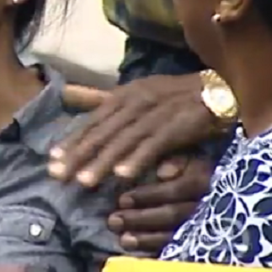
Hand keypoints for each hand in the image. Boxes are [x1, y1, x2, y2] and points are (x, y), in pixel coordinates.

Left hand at [49, 74, 218, 186]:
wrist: (218, 89)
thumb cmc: (172, 96)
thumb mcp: (135, 93)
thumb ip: (104, 101)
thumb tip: (69, 95)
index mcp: (123, 96)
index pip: (92, 122)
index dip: (73, 141)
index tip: (53, 159)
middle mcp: (134, 103)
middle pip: (101, 133)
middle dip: (78, 156)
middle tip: (59, 176)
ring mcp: (154, 114)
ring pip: (122, 142)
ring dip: (102, 163)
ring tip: (85, 182)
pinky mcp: (176, 126)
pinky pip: (153, 145)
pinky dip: (137, 160)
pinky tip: (123, 176)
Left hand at [107, 156, 211, 252]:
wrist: (206, 182)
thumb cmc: (182, 165)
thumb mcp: (182, 155)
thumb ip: (174, 160)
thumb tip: (162, 173)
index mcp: (203, 179)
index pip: (177, 190)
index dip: (149, 196)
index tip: (121, 200)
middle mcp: (207, 205)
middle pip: (173, 215)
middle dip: (140, 219)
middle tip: (113, 221)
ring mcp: (203, 226)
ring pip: (175, 236)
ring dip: (146, 239)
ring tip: (122, 239)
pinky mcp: (197, 242)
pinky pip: (177, 250)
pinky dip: (154, 251)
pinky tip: (136, 253)